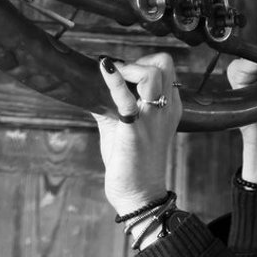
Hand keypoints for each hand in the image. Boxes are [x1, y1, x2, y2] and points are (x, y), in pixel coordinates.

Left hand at [92, 51, 181, 216]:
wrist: (137, 195)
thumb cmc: (131, 163)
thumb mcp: (122, 127)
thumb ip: (111, 105)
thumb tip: (88, 87)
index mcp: (168, 109)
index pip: (165, 69)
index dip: (143, 64)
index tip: (125, 74)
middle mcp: (165, 110)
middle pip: (164, 64)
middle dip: (139, 62)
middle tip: (121, 74)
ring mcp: (152, 120)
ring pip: (152, 73)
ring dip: (130, 68)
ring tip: (113, 76)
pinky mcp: (133, 130)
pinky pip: (125, 98)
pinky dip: (113, 79)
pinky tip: (104, 68)